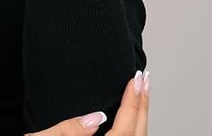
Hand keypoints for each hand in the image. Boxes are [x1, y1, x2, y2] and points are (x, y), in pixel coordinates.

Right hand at [23, 72, 149, 134]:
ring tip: (140, 93)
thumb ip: (67, 131)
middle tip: (144, 80)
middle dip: (142, 107)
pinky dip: (132, 128)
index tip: (136, 79)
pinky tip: (128, 116)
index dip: (132, 103)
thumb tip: (96, 118)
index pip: (124, 131)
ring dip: (139, 118)